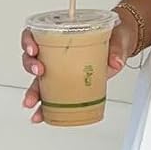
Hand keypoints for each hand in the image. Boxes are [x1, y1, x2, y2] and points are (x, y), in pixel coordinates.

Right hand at [20, 13, 136, 123]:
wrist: (122, 45)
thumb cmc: (114, 36)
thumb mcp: (117, 37)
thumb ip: (117, 49)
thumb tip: (116, 62)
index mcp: (62, 35)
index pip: (35, 34)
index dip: (28, 41)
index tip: (34, 49)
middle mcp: (56, 53)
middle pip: (32, 58)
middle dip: (30, 66)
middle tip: (39, 71)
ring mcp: (60, 69)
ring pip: (38, 79)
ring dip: (33, 91)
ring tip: (33, 102)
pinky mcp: (68, 83)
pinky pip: (51, 95)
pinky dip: (44, 107)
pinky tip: (40, 115)